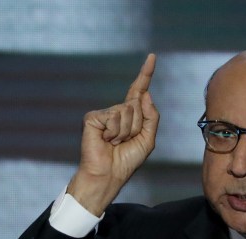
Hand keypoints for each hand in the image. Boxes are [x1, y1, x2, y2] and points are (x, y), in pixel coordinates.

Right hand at [67, 53, 159, 215]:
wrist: (108, 175)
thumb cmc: (126, 161)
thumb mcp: (148, 139)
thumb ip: (151, 117)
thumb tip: (145, 94)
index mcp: (130, 116)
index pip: (139, 91)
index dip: (146, 74)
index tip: (152, 56)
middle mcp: (117, 111)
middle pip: (138, 106)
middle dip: (137, 126)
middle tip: (125, 142)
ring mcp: (105, 114)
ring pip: (127, 111)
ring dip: (126, 131)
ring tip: (115, 143)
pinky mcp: (93, 118)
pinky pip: (114, 116)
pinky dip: (114, 132)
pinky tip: (106, 140)